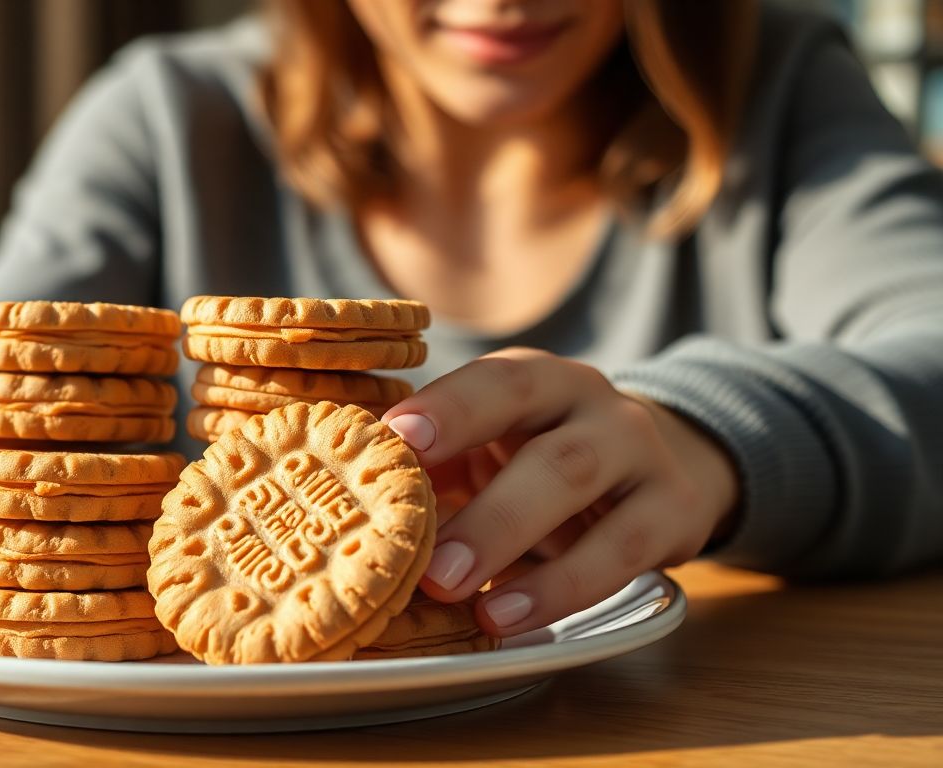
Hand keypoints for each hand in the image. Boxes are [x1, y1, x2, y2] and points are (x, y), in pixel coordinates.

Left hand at [382, 347, 738, 636]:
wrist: (659, 461)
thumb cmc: (537, 455)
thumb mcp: (490, 446)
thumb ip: (433, 465)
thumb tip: (342, 498)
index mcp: (534, 379)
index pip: (495, 383)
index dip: (448, 409)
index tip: (395, 438)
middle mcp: (591, 403)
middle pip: (546, 448)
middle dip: (486, 510)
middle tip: (429, 565)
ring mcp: (640, 453)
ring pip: (582, 491)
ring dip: (516, 547)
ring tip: (464, 598)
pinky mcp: (675, 509)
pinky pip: (624, 552)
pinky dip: (564, 587)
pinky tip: (512, 615)